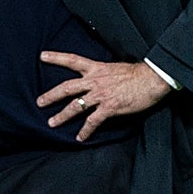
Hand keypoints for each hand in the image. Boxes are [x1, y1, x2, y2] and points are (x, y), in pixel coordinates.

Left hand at [37, 52, 170, 140]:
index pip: (72, 60)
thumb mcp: (115, 68)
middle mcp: (95, 81)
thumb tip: (98, 79)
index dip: (56, 58)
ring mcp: (101, 95)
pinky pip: (93, 121)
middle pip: (67, 87)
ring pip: (75, 106)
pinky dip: (85, 130)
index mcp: (97, 68)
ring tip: (52, 123)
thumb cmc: (137, 73)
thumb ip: (103, 74)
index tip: (42, 56)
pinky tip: (80, 137)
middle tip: (39, 102)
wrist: (152, 78)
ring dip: (62, 115)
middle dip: (51, 95)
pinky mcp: (109, 107)